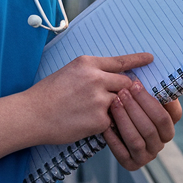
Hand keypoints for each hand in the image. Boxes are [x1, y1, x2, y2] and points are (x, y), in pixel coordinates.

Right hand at [24, 53, 151, 145]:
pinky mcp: (99, 119)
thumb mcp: (69, 72)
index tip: (150, 59)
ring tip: (92, 111)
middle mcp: (96, 78)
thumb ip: (91, 72)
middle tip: (118, 97)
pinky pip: (111, 121)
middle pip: (126, 83)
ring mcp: (98, 99)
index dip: (137, 60)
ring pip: (120, 103)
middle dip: (125, 90)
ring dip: (113, 108)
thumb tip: (110, 77)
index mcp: (87, 63)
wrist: (31, 114)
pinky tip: (85, 122)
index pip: (120, 61)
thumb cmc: (47, 94)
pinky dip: (103, 123)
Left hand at [104, 79, 182, 170]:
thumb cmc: (129, 104)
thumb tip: (151, 65)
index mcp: (168, 126)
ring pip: (137, 139)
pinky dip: (114, 138)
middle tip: (123, 91)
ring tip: (114, 103)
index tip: (136, 84)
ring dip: (125, 120)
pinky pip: (123, 152)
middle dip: (136, 107)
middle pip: (152, 125)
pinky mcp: (131, 164)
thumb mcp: (141, 96)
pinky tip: (106, 124)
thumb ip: (149, 88)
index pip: (168, 115)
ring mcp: (147, 155)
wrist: (108, 123)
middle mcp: (160, 142)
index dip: (151, 100)